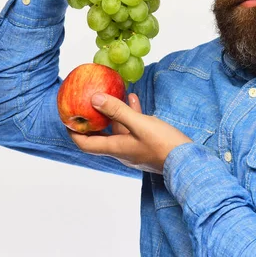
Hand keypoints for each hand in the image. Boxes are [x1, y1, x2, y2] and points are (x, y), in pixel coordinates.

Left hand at [69, 93, 192, 173]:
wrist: (187, 162)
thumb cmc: (163, 144)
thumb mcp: (140, 124)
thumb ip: (117, 111)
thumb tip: (94, 99)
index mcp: (116, 148)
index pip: (85, 144)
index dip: (73, 132)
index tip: (67, 117)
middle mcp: (122, 151)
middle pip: (101, 135)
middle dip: (94, 118)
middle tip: (87, 102)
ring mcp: (135, 149)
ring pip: (119, 129)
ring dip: (115, 112)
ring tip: (114, 93)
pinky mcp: (147, 146)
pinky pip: (133, 129)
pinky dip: (131, 115)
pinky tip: (134, 100)